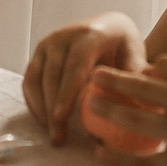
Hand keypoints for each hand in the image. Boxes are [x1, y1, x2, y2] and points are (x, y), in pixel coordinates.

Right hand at [23, 12, 146, 145]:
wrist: (109, 27)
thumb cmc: (124, 47)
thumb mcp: (136, 58)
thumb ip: (134, 83)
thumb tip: (136, 111)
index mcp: (91, 35)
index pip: (76, 64)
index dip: (67, 91)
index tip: (61, 116)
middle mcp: (65, 36)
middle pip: (53, 74)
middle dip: (53, 109)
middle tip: (59, 138)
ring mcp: (49, 44)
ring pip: (36, 78)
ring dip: (42, 109)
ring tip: (54, 135)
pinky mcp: (39, 54)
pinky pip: (29, 80)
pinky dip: (34, 103)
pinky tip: (45, 122)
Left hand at [85, 8, 166, 165]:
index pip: (162, 66)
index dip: (151, 69)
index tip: (143, 75)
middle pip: (140, 88)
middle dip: (113, 81)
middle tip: (93, 77)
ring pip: (135, 120)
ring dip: (108, 110)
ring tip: (89, 104)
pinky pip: (143, 160)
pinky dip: (118, 157)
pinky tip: (99, 151)